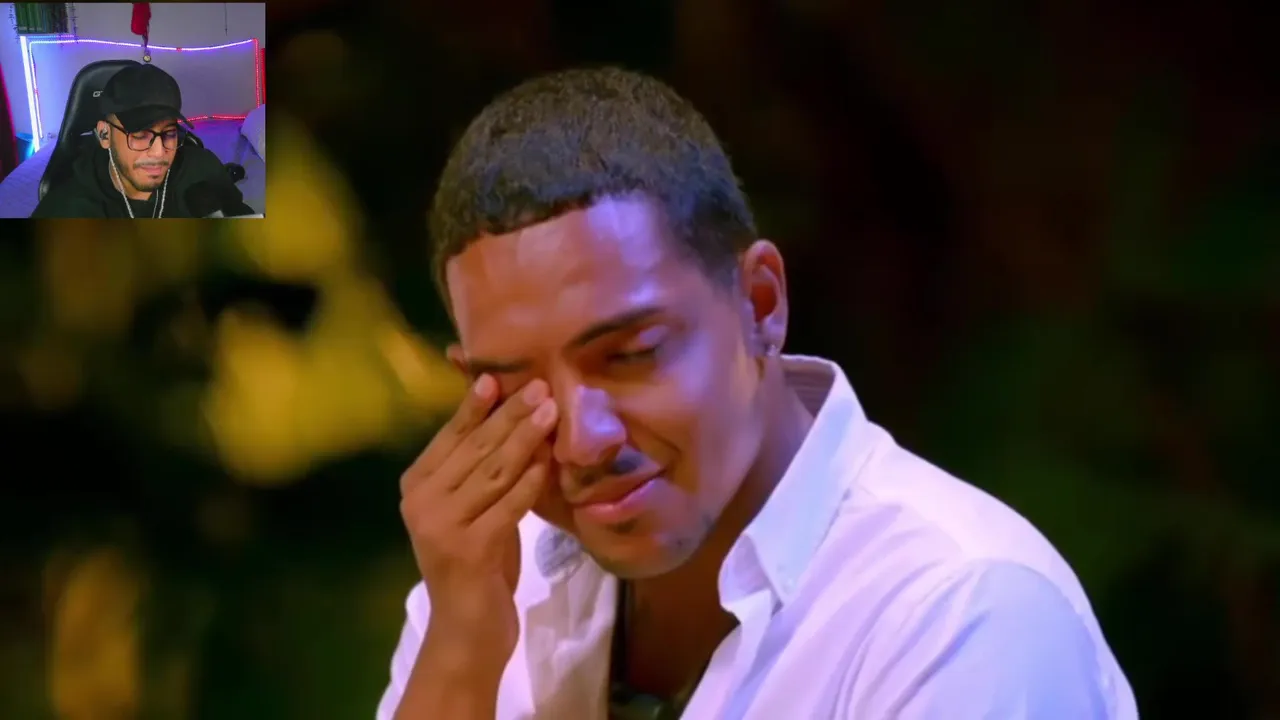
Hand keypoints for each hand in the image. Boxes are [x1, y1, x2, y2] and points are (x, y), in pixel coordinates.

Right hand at [399, 375, 557, 667]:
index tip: (500, 377)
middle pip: (474, 449)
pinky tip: (547, 461)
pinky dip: (529, 482)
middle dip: (509, 415)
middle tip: (541, 387)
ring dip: (524, 439)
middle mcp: (421, 502)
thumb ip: (481, 466)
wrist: (467, 630)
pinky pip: (507, 506)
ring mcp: (441, 527)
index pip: (450, 436)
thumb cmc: (478, 562)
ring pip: (492, 472)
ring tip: (550, 412)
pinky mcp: (468, 550)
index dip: (476, 406)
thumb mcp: (474, 507)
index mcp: (416, 485)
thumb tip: (509, 409)